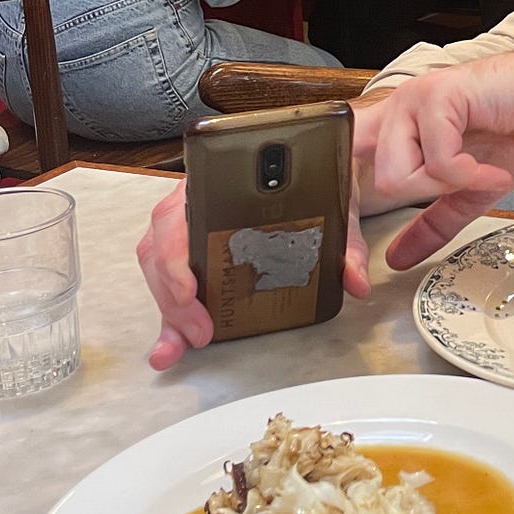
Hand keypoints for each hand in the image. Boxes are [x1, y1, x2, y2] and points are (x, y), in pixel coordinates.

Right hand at [136, 180, 371, 371]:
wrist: (320, 166)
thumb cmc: (316, 180)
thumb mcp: (336, 204)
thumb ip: (346, 241)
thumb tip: (354, 281)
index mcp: (219, 179)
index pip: (176, 213)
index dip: (175, 254)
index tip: (191, 290)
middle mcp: (195, 199)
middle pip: (159, 246)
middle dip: (173, 296)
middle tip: (202, 332)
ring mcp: (190, 225)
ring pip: (158, 265)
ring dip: (169, 310)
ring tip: (188, 342)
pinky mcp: (194, 250)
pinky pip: (171, 280)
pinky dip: (171, 316)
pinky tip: (171, 347)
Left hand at [358, 51, 513, 268]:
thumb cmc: (513, 130)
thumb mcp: (465, 192)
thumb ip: (431, 223)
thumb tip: (399, 260)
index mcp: (393, 131)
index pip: (345, 175)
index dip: (349, 223)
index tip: (359, 271)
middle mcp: (394, 112)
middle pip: (374, 182)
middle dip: (425, 194)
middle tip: (461, 185)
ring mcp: (411, 101)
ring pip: (399, 174)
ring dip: (449, 182)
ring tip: (479, 169)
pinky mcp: (436, 96)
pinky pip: (438, 160)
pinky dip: (471, 173)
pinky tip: (492, 167)